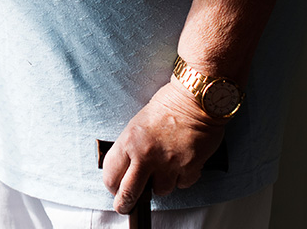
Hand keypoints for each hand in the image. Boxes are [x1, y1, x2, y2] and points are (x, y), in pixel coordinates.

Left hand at [100, 82, 224, 213]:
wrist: (195, 99)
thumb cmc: (167, 106)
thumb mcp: (137, 124)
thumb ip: (130, 149)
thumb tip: (126, 172)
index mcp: (129, 142)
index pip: (111, 175)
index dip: (112, 186)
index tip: (115, 189)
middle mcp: (146, 155)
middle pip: (128, 194)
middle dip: (125, 204)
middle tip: (126, 206)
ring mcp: (168, 164)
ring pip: (160, 191)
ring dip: (161, 183)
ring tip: (165, 166)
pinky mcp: (189, 168)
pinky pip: (182, 184)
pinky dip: (182, 177)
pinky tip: (182, 161)